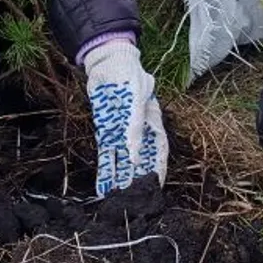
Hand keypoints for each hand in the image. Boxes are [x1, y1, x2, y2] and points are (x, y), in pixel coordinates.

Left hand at [83, 40, 167, 196]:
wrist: (107, 61)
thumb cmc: (128, 75)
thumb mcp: (135, 98)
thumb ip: (135, 126)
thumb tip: (134, 156)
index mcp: (152, 121)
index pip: (158, 150)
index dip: (159, 169)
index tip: (158, 187)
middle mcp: (138, 130)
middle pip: (141, 159)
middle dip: (138, 179)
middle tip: (134, 200)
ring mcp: (122, 131)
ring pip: (123, 160)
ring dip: (120, 178)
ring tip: (116, 200)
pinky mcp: (106, 130)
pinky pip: (106, 153)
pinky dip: (105, 168)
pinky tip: (102, 184)